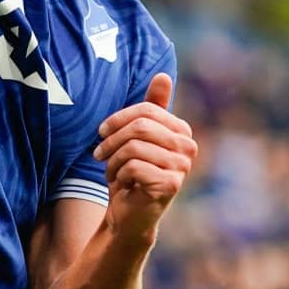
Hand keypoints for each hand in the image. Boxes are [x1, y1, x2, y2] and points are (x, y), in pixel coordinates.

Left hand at [94, 73, 197, 241]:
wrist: (129, 213)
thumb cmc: (131, 170)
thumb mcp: (137, 136)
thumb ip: (152, 107)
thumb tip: (163, 75)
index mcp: (181, 130)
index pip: (146, 111)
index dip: (117, 119)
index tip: (102, 132)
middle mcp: (188, 147)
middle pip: (140, 127)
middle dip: (112, 140)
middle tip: (100, 153)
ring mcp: (182, 168)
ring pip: (134, 147)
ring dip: (113, 160)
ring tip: (111, 170)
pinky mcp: (170, 186)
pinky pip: (134, 167)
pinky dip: (119, 174)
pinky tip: (122, 184)